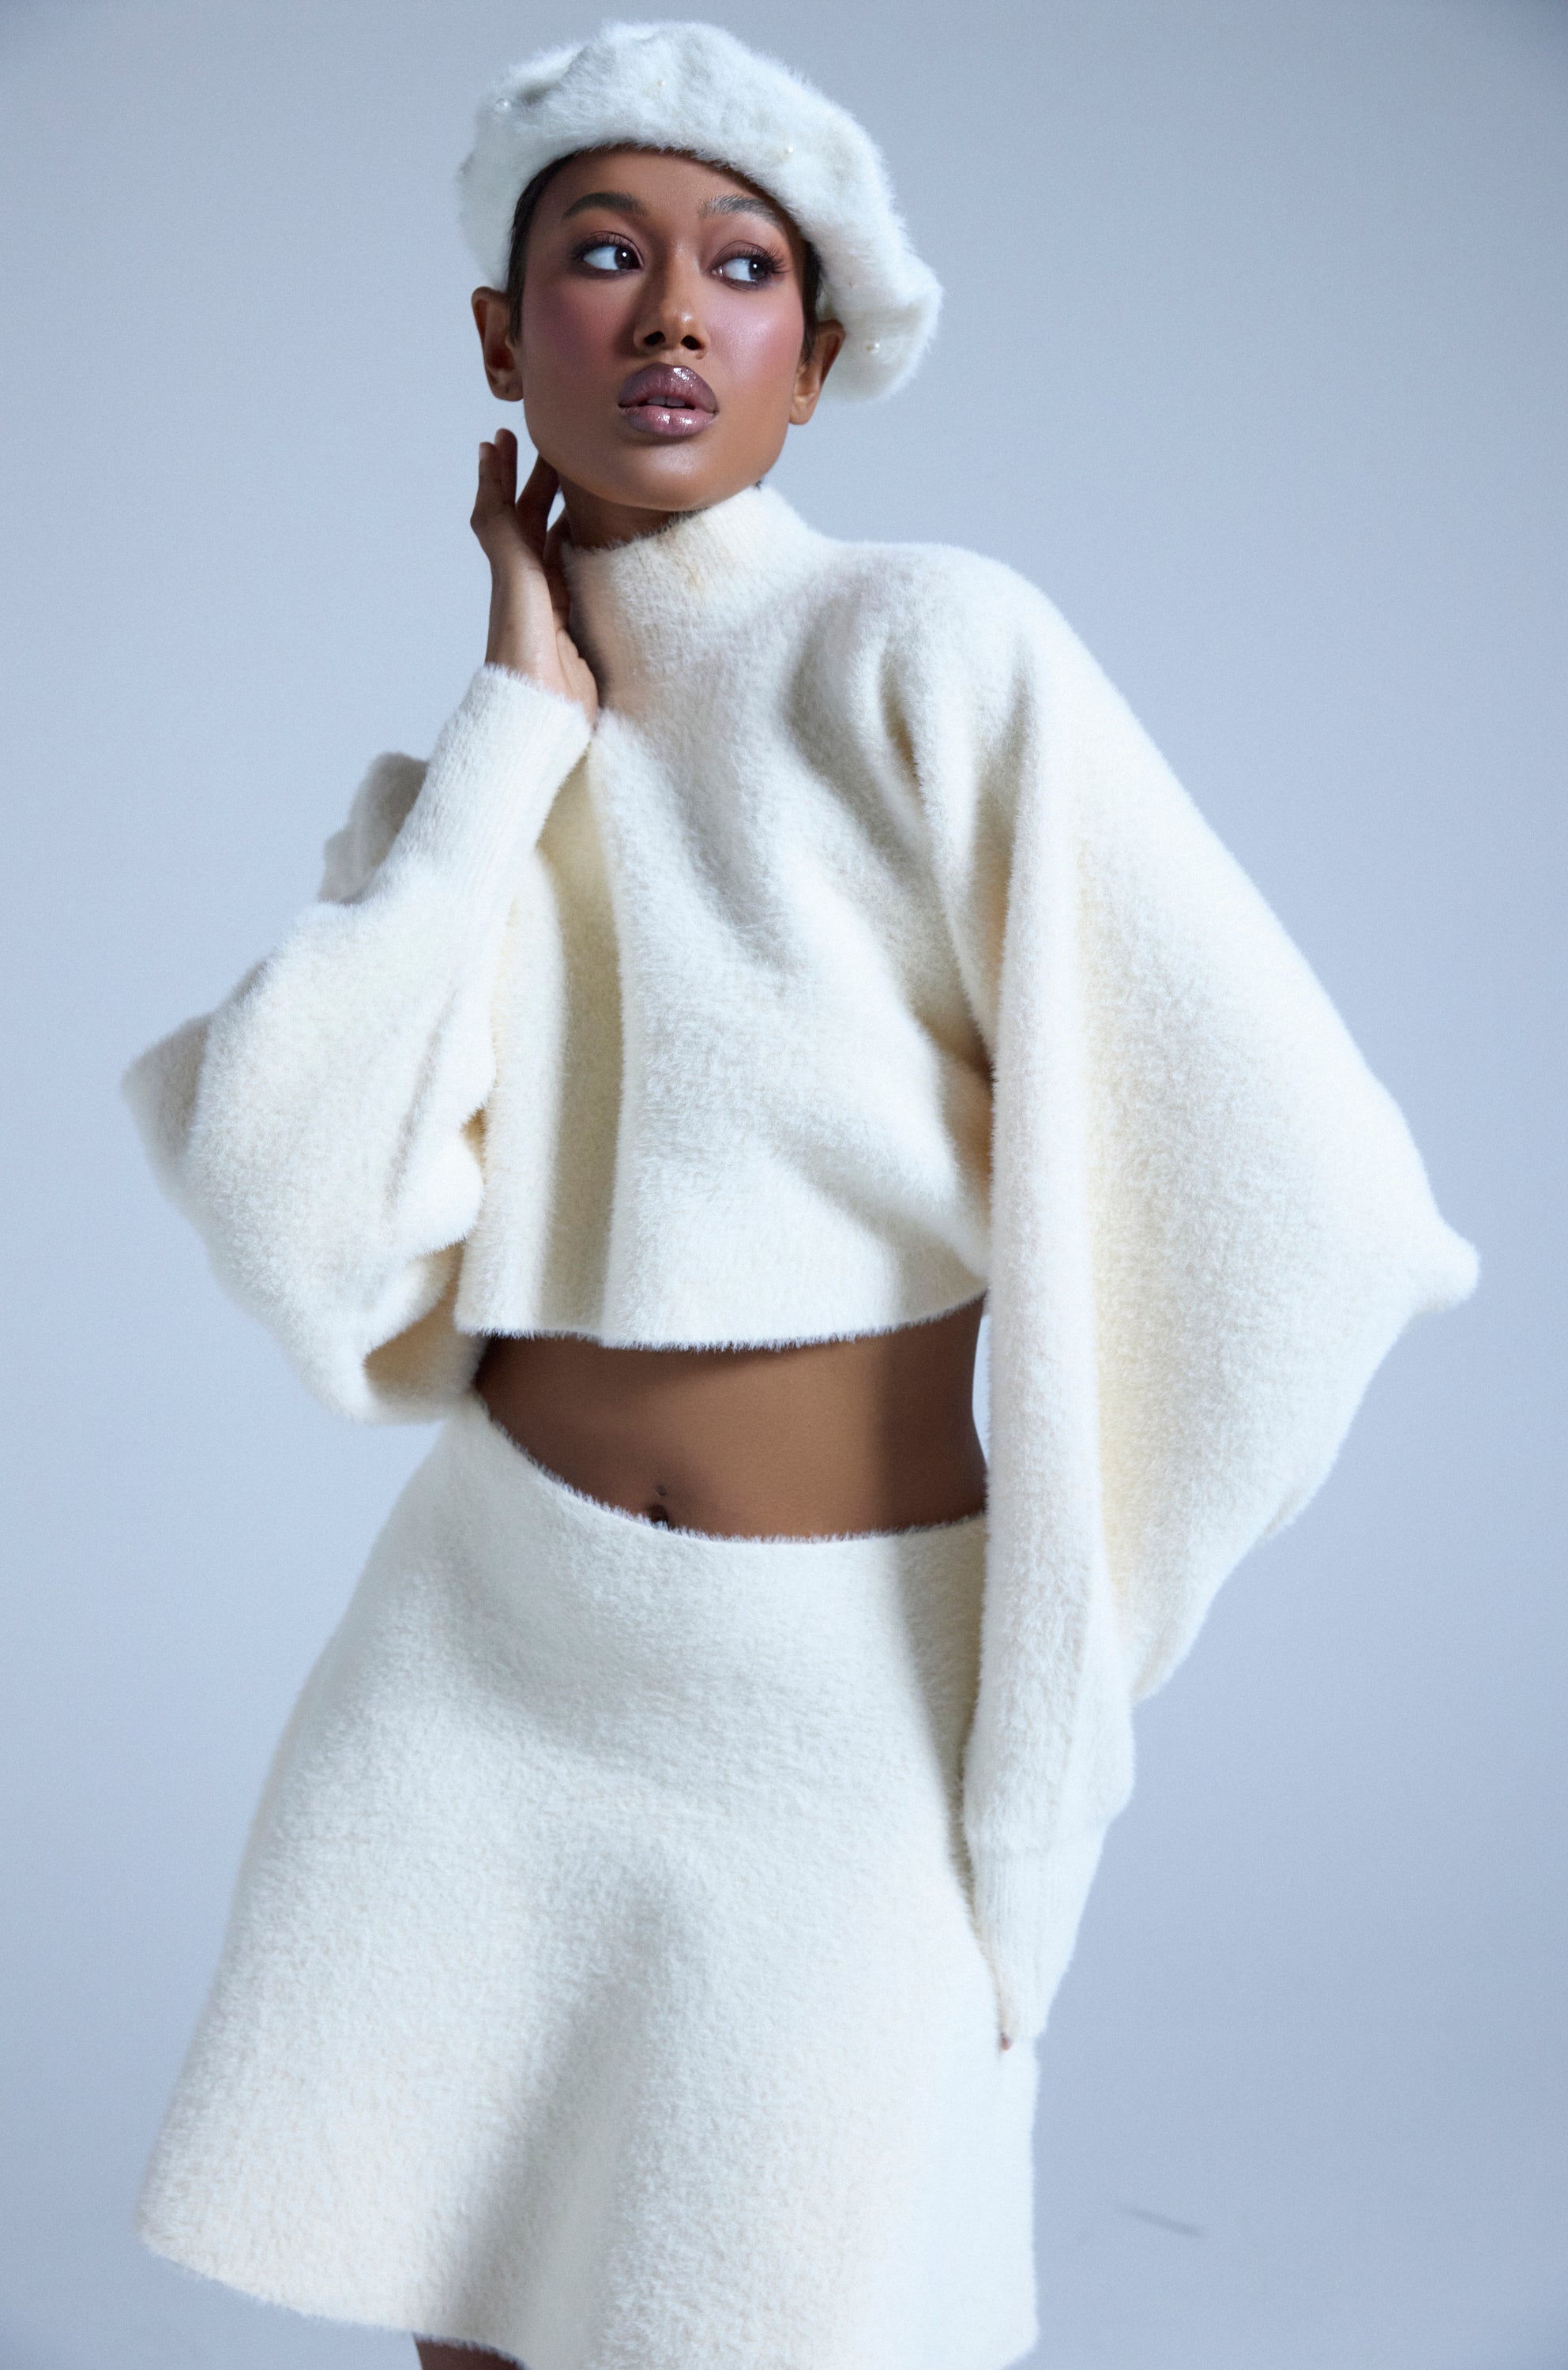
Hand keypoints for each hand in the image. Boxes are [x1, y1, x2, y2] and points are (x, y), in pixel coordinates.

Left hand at [471, 431, 597, 726]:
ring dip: (557, 509)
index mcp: (512, 572)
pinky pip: (577, 576)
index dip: (500, 476)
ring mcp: (554, 607)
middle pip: (529, 522)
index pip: (505, 512)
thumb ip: (508, 540)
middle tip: (545, 442)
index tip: (499, 439)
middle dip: (532, 481)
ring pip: (553, 545)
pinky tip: (595, 540)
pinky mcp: (578, 630)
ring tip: (573, 478)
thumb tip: (491, 495)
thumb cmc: (525, 658)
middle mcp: (530, 586)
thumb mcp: (517, 586)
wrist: (542, 716)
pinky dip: (581, 550)